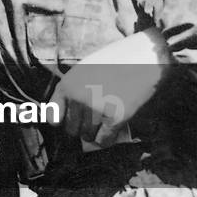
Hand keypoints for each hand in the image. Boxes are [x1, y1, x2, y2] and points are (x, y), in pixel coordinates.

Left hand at [47, 27, 172, 145]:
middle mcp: (77, 97)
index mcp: (66, 85)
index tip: (71, 120)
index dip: (63, 120)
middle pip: (71, 129)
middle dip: (82, 127)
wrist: (144, 57)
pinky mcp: (116, 117)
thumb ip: (72, 92)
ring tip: (105, 118)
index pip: (52, 116)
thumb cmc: (114, 63)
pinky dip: (107, 138)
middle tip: (95, 118)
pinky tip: (113, 127)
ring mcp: (96, 108)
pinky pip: (104, 140)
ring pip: (88, 136)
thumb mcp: (83, 71)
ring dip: (96, 133)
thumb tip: (62, 121)